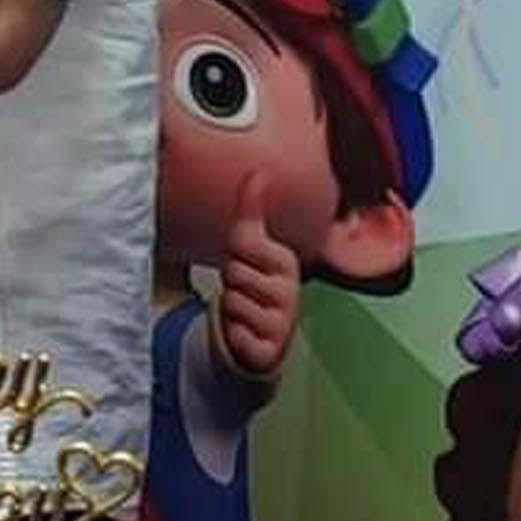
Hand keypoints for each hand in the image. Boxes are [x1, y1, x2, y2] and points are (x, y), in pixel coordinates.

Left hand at [214, 173, 302, 389]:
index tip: (245, 260)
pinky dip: (233, 333)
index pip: (243, 241)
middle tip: (244, 290)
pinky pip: (234, 332)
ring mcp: (283, 322)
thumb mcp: (253, 246)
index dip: (234, 251)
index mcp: (287, 261)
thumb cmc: (256, 285)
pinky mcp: (270, 348)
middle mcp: (290, 291)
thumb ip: (251, 210)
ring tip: (246, 309)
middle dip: (230, 282)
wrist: (265, 337)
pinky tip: (246, 332)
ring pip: (230, 301)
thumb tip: (258, 172)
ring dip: (230, 307)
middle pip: (232, 272)